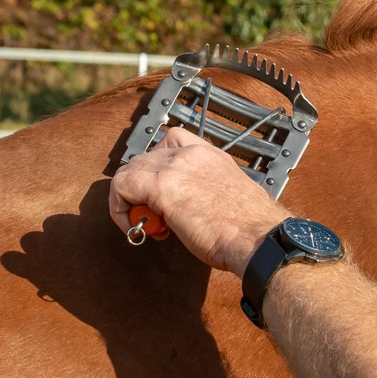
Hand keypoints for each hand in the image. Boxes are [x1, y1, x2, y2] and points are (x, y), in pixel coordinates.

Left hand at [109, 128, 285, 275]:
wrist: (257, 238)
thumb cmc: (251, 229)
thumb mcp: (229, 197)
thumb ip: (206, 192)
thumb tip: (189, 205)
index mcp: (212, 155)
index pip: (173, 140)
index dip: (158, 163)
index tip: (161, 189)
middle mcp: (192, 154)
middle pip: (146, 157)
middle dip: (141, 187)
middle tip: (153, 217)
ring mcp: (175, 167)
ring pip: (130, 170)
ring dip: (129, 198)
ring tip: (146, 224)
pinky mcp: (161, 186)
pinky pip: (122, 187)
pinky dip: (119, 208)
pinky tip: (135, 228)